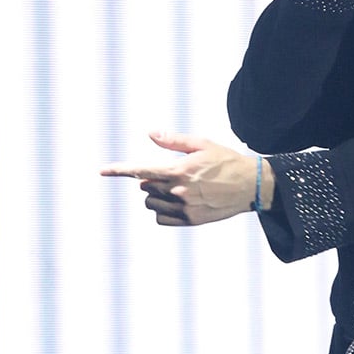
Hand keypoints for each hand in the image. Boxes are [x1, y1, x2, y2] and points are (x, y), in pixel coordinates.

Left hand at [101, 131, 273, 225]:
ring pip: (151, 204)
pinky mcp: (191, 220)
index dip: (119, 170)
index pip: (142, 171)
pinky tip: (177, 203)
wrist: (250, 185)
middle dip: (151, 180)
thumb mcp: (202, 144)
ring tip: (177, 189)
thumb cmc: (226, 161)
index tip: (102, 170)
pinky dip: (162, 211)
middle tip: (172, 174)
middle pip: (146, 187)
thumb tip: (150, 134)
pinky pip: (161, 219)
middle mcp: (179, 191)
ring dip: (156, 196)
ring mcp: (184, 208)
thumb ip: (174, 141)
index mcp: (180, 170)